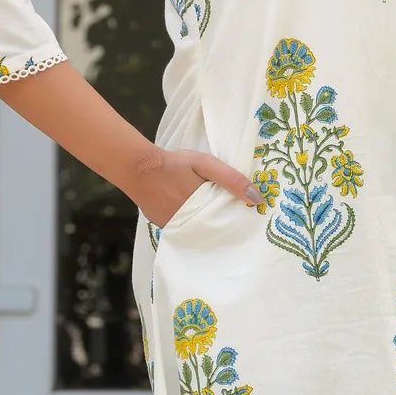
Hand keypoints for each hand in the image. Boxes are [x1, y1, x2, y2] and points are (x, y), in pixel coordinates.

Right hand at [130, 145, 260, 229]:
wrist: (138, 168)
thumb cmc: (174, 164)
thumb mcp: (206, 164)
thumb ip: (231, 180)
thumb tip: (257, 199)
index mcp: (204, 211)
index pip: (227, 222)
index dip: (237, 218)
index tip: (247, 216)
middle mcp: (190, 226)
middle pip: (214, 228)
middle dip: (223, 223)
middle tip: (233, 215)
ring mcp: (176, 229)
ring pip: (199, 230)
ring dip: (207, 224)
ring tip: (215, 215)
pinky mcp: (164, 227)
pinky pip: (184, 229)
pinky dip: (191, 223)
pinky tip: (195, 214)